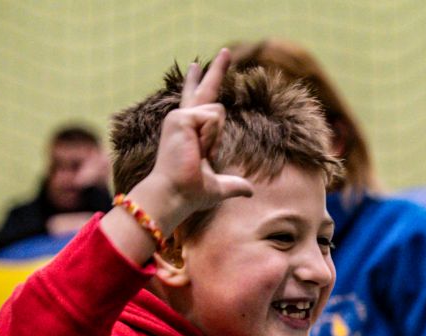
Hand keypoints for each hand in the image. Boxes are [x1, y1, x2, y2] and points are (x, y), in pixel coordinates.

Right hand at [135, 51, 255, 232]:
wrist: (175, 194)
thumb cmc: (190, 192)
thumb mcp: (218, 187)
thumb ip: (234, 185)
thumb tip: (250, 193)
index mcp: (188, 128)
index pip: (194, 99)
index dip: (196, 82)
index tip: (196, 65)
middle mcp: (182, 118)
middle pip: (204, 88)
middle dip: (218, 69)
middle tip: (227, 51)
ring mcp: (180, 116)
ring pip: (219, 113)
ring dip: (215, 138)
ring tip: (199, 153)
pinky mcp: (181, 117)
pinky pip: (213, 119)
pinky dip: (211, 137)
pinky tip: (196, 148)